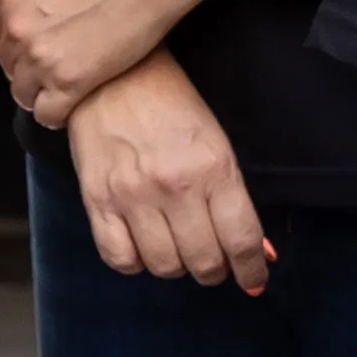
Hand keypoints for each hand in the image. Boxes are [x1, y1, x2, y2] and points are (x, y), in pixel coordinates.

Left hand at [0, 0, 189, 128]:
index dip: (17, 41)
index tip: (38, 43)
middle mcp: (17, 30)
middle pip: (8, 65)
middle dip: (27, 67)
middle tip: (55, 63)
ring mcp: (41, 59)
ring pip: (23, 94)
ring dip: (39, 92)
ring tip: (62, 86)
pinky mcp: (69, 83)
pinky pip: (47, 115)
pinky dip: (56, 114)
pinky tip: (71, 104)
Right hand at [64, 54, 271, 291]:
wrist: (110, 77)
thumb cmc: (171, 105)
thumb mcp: (216, 143)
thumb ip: (233, 198)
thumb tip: (259, 251)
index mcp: (213, 168)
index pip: (241, 239)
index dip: (251, 269)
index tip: (254, 280)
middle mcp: (174, 187)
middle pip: (204, 261)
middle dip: (215, 269)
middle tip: (212, 261)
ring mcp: (132, 197)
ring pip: (164, 266)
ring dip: (177, 266)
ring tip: (177, 248)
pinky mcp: (97, 201)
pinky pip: (120, 259)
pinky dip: (136, 263)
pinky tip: (142, 246)